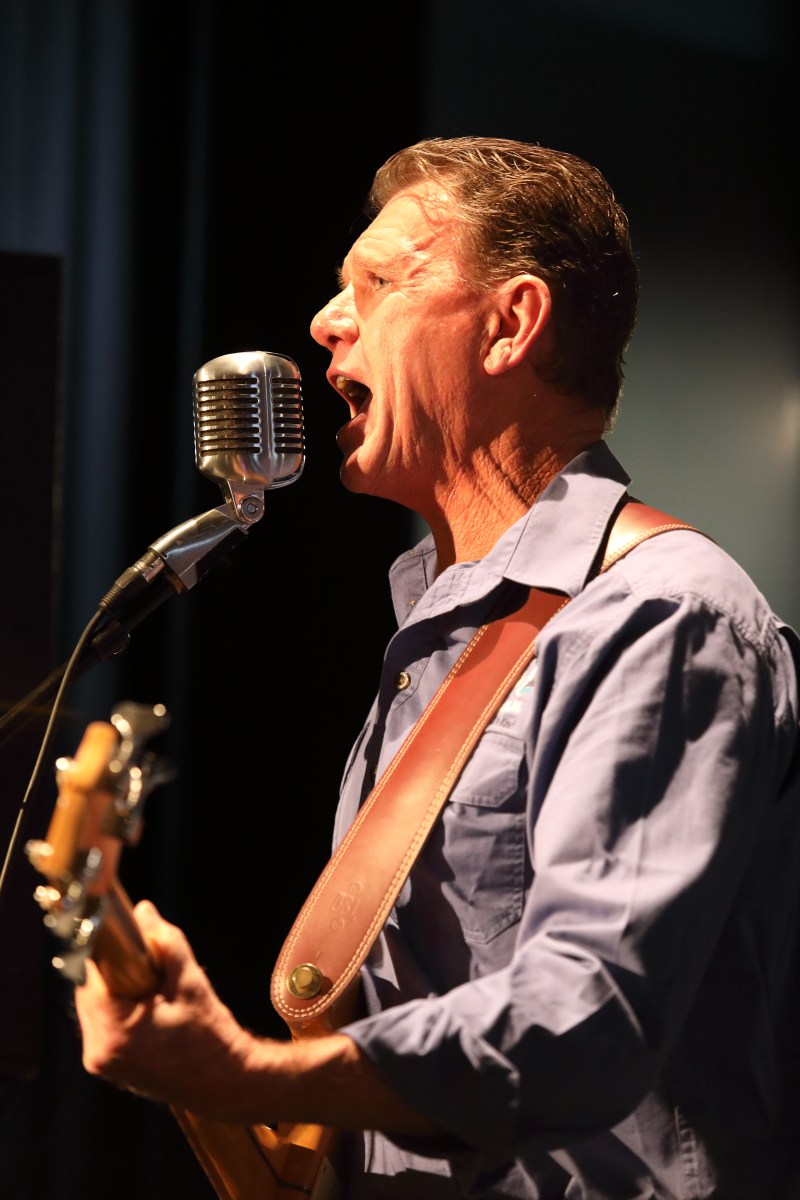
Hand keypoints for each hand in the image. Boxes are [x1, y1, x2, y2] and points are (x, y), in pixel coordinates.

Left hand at [74, 899, 259, 1117]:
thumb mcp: (190, 982)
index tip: (129, 938)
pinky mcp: (108, 1066)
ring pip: (95, 1006)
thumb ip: (164, 942)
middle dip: (115, 970)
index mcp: (114, 1033)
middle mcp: (98, 1052)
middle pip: (90, 990)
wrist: (224, 1084)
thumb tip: (143, 910)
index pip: (92, 975)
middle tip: (148, 964)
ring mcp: (100, 1062)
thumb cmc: (211, 1036)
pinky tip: (149, 1008)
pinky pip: (103, 1023)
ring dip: (118, 989)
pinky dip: (121, 1008)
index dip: (110, 951)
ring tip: (152, 989)